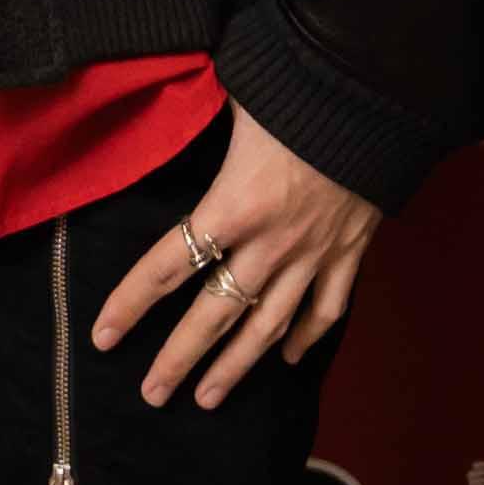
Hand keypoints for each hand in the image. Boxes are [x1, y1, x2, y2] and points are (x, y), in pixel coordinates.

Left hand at [92, 101, 380, 409]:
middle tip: (152, 394)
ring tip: (208, 398)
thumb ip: (196, 108)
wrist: (380, 96)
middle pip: (213, 314)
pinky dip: (306, 337)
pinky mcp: (350, 251)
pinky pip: (327, 308)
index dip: (130, 305)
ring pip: (268, 327)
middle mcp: (270, 242)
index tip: (103, 337)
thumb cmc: (300, 86)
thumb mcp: (235, 95)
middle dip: (179, 359)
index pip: (167, 266)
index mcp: (233, 205)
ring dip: (236, 365)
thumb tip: (162, 98)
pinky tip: (287, 359)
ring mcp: (314, 253)